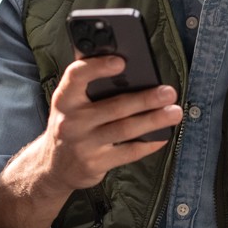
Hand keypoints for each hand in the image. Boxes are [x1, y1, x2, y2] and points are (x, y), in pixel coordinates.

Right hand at [0, 54, 181, 227]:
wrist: (53, 166)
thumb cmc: (70, 124)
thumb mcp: (70, 102)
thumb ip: (89, 83)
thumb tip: (122, 61)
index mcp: (64, 98)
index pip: (76, 76)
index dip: (98, 67)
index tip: (121, 61)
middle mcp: (71, 121)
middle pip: (114, 106)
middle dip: (145, 98)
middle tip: (169, 92)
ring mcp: (83, 144)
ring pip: (125, 129)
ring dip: (154, 120)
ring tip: (174, 112)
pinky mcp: (95, 164)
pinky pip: (127, 152)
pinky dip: (148, 144)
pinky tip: (163, 135)